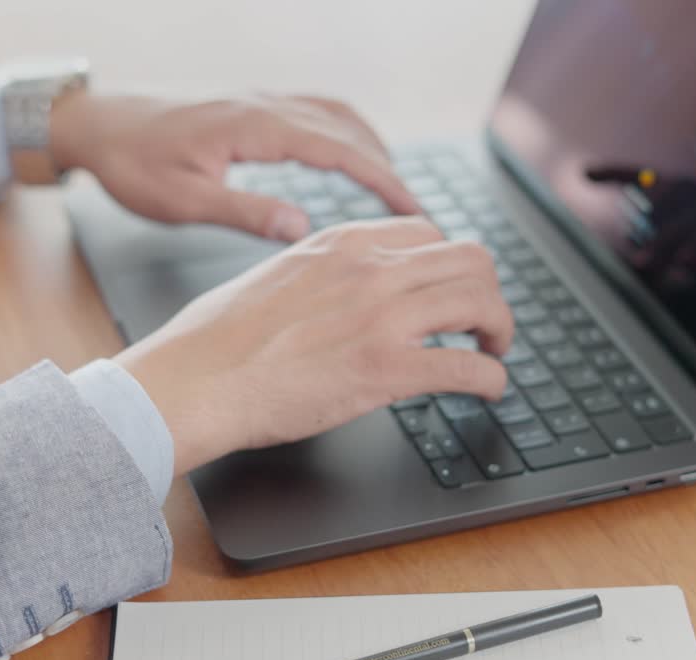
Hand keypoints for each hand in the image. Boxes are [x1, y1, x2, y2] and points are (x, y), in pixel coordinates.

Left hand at [50, 92, 419, 240]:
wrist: (96, 124)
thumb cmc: (132, 165)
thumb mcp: (184, 201)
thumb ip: (245, 212)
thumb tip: (303, 227)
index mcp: (254, 127)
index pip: (338, 150)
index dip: (382, 179)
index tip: (414, 208)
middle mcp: (263, 105)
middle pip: (346, 128)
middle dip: (386, 167)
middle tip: (415, 210)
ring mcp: (258, 100)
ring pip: (333, 113)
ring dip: (369, 144)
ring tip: (392, 185)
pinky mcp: (249, 104)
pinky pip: (313, 109)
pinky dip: (343, 131)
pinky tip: (346, 154)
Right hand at [112, 218, 513, 475]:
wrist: (195, 379)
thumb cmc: (217, 338)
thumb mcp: (277, 276)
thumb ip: (324, 274)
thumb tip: (342, 292)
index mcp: (344, 242)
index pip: (429, 232)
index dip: (450, 265)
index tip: (451, 290)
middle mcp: (372, 269)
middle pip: (471, 259)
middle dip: (489, 292)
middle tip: (486, 324)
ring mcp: (383, 316)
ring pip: (482, 302)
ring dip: (500, 330)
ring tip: (494, 353)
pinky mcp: (385, 368)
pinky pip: (467, 367)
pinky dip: (491, 380)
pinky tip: (487, 390)